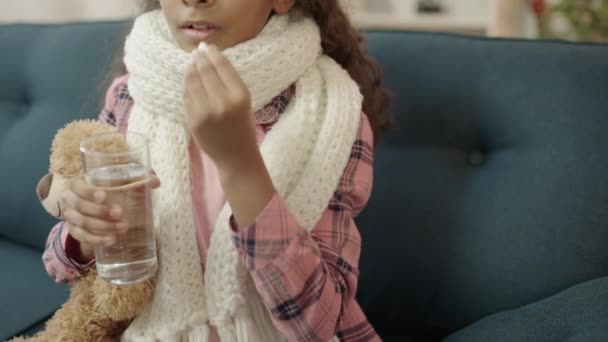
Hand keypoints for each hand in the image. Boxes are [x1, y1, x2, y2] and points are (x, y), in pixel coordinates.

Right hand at [61, 174, 160, 260]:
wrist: (103, 215)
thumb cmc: (113, 194)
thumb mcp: (123, 186)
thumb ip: (139, 180)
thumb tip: (155, 181)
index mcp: (79, 184)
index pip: (77, 186)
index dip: (88, 191)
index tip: (104, 196)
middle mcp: (71, 200)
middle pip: (79, 205)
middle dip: (100, 211)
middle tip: (120, 213)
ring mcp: (71, 217)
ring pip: (82, 223)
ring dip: (102, 226)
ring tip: (122, 227)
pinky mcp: (75, 233)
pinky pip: (83, 238)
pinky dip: (97, 239)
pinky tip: (111, 240)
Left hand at [184, 44, 275, 226]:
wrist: (236, 157)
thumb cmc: (243, 128)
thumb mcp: (244, 102)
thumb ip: (229, 82)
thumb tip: (209, 56)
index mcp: (240, 96)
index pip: (222, 66)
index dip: (213, 54)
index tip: (208, 47)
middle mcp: (222, 102)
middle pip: (205, 71)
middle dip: (199, 58)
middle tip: (197, 52)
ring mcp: (205, 112)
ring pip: (192, 81)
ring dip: (190, 69)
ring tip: (191, 63)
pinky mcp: (192, 120)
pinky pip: (186, 96)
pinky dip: (187, 86)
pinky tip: (189, 80)